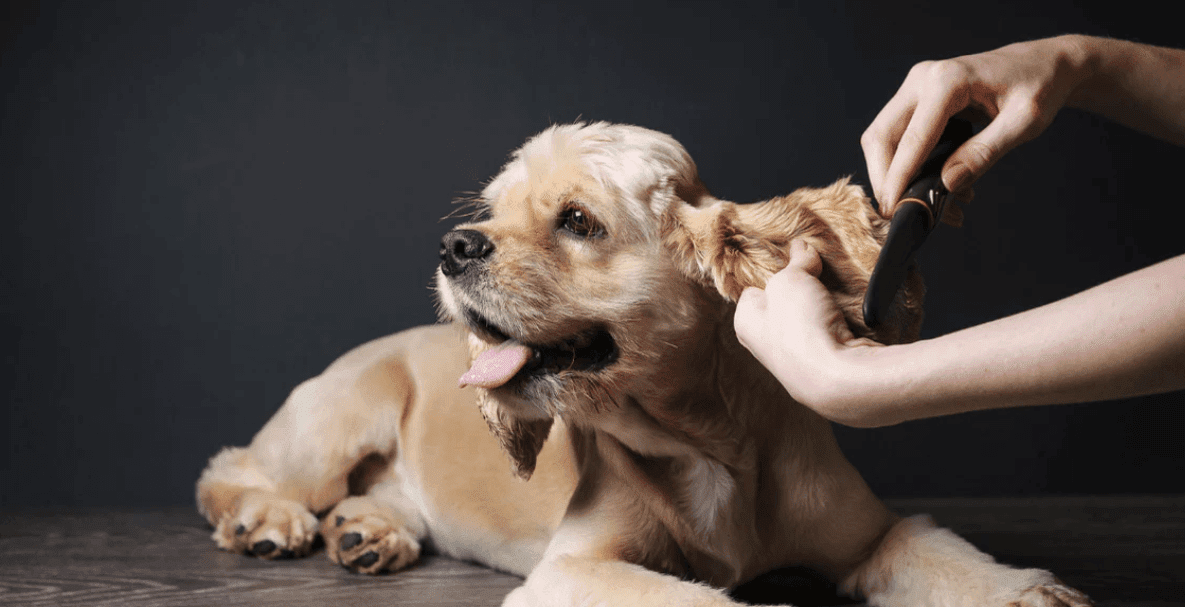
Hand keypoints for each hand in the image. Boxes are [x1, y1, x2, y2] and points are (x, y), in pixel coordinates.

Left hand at [734, 239, 883, 424]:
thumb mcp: (792, 278)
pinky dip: (840, 327)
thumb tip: (801, 247)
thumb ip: (796, 261)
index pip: (753, 291)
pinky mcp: (823, 371)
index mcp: (745, 323)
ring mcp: (794, 362)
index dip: (772, 274)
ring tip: (836, 297)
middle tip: (817, 276)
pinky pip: (829, 340)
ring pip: (808, 324)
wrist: (839, 377)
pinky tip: (850, 320)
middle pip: (783, 306)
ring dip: (823, 309)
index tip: (792, 264)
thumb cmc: (801, 327)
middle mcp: (765, 346)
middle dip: (801, 291)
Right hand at [862, 36, 1088, 215]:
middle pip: (881, 136)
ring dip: (895, 175)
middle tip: (899, 212)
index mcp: (947, 81)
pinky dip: (907, 166)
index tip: (893, 209)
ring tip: (931, 204)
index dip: (899, 177)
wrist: (1043, 63)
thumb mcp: (1024, 122)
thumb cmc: (1040, 86)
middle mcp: (923, 79)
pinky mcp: (918, 99)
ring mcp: (916, 88)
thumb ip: (985, 152)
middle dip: (885, 178)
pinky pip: (898, 137)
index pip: (912, 138)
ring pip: (883, 138)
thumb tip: (947, 183)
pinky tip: (934, 185)